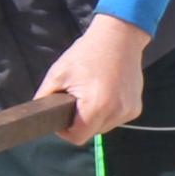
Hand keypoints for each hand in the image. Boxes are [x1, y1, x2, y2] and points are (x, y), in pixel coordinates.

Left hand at [33, 14, 150, 142]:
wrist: (119, 38)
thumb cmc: (86, 54)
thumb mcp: (57, 74)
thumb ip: (44, 99)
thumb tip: (38, 116)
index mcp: (97, 106)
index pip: (77, 137)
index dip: (64, 130)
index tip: (60, 116)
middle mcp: (117, 112)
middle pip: (90, 132)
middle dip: (78, 121)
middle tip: (74, 98)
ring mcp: (129, 111)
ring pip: (102, 127)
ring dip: (93, 116)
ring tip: (90, 92)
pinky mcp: (136, 108)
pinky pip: (114, 118)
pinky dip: (106, 111)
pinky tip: (103, 92)